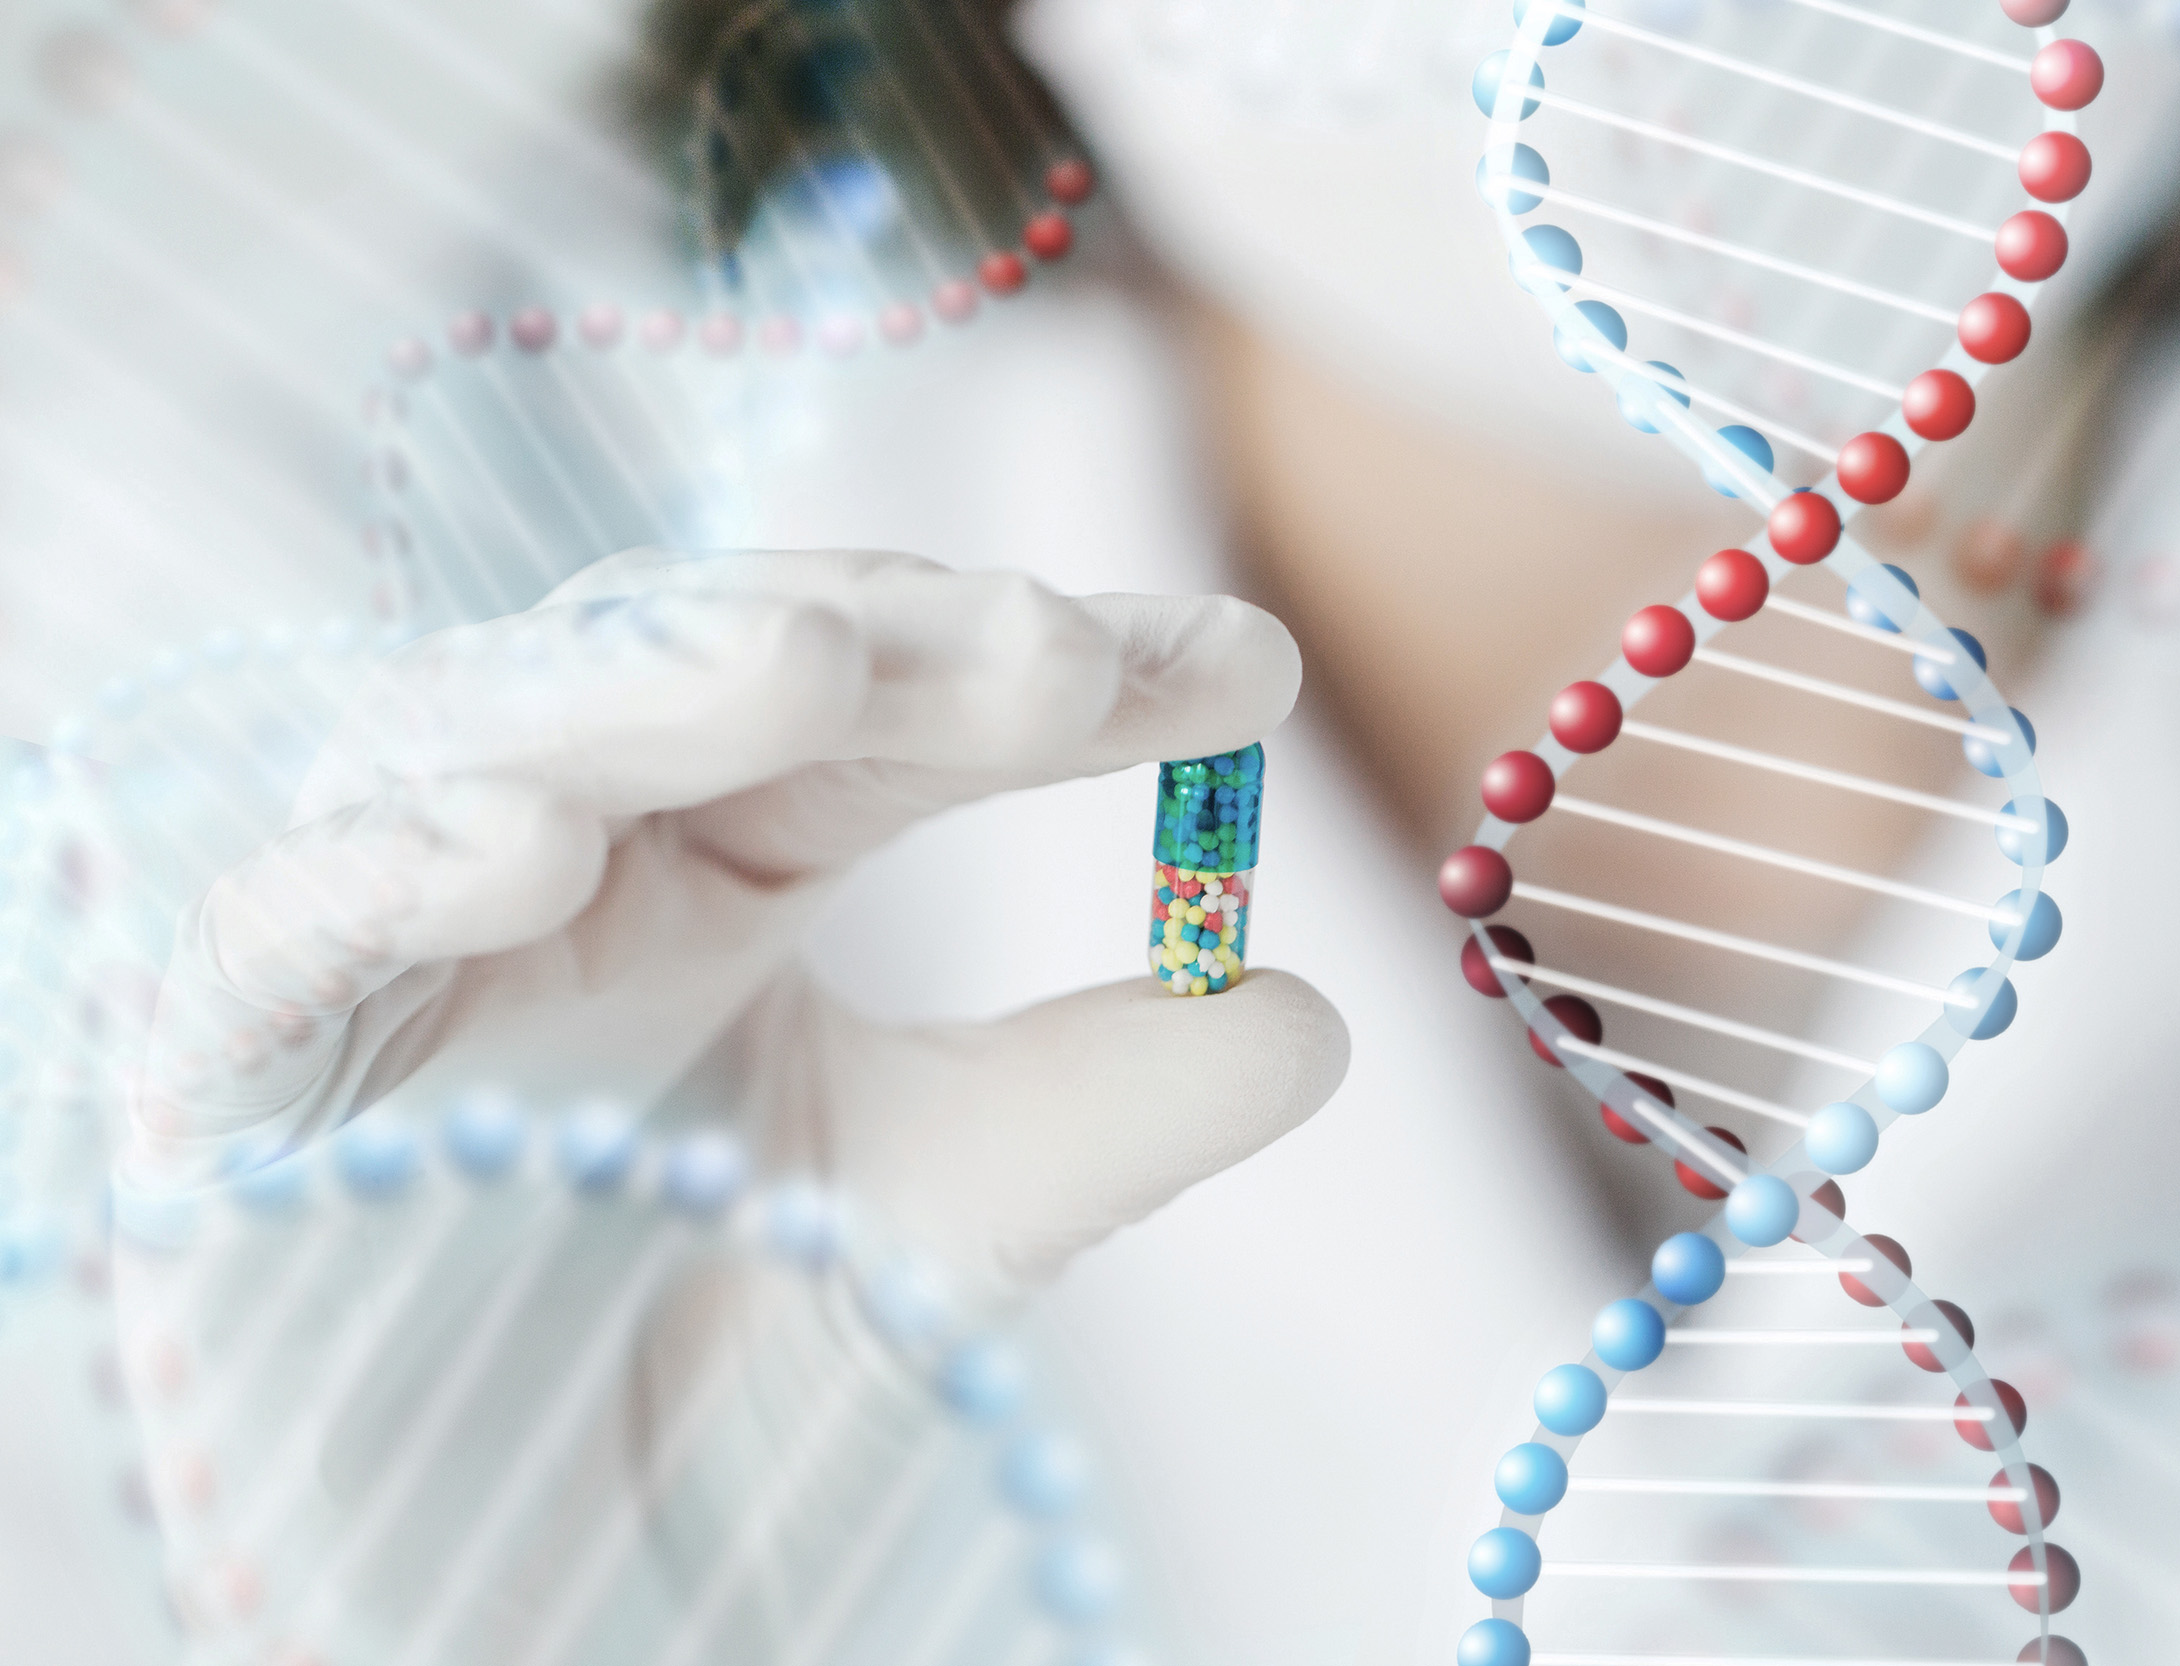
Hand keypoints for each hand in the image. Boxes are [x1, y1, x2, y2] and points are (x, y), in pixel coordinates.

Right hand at [131, 546, 1350, 1293]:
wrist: (506, 1563)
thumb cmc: (701, 1347)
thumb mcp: (936, 1218)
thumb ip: (1100, 1111)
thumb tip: (1314, 1019)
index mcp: (729, 855)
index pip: (899, 715)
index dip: (1057, 673)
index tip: (1247, 669)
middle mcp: (572, 852)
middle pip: (710, 670)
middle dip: (882, 644)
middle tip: (1061, 651)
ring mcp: (401, 932)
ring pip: (493, 741)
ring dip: (643, 691)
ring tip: (808, 672)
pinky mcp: (238, 1058)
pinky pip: (288, 933)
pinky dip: (390, 871)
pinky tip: (526, 850)